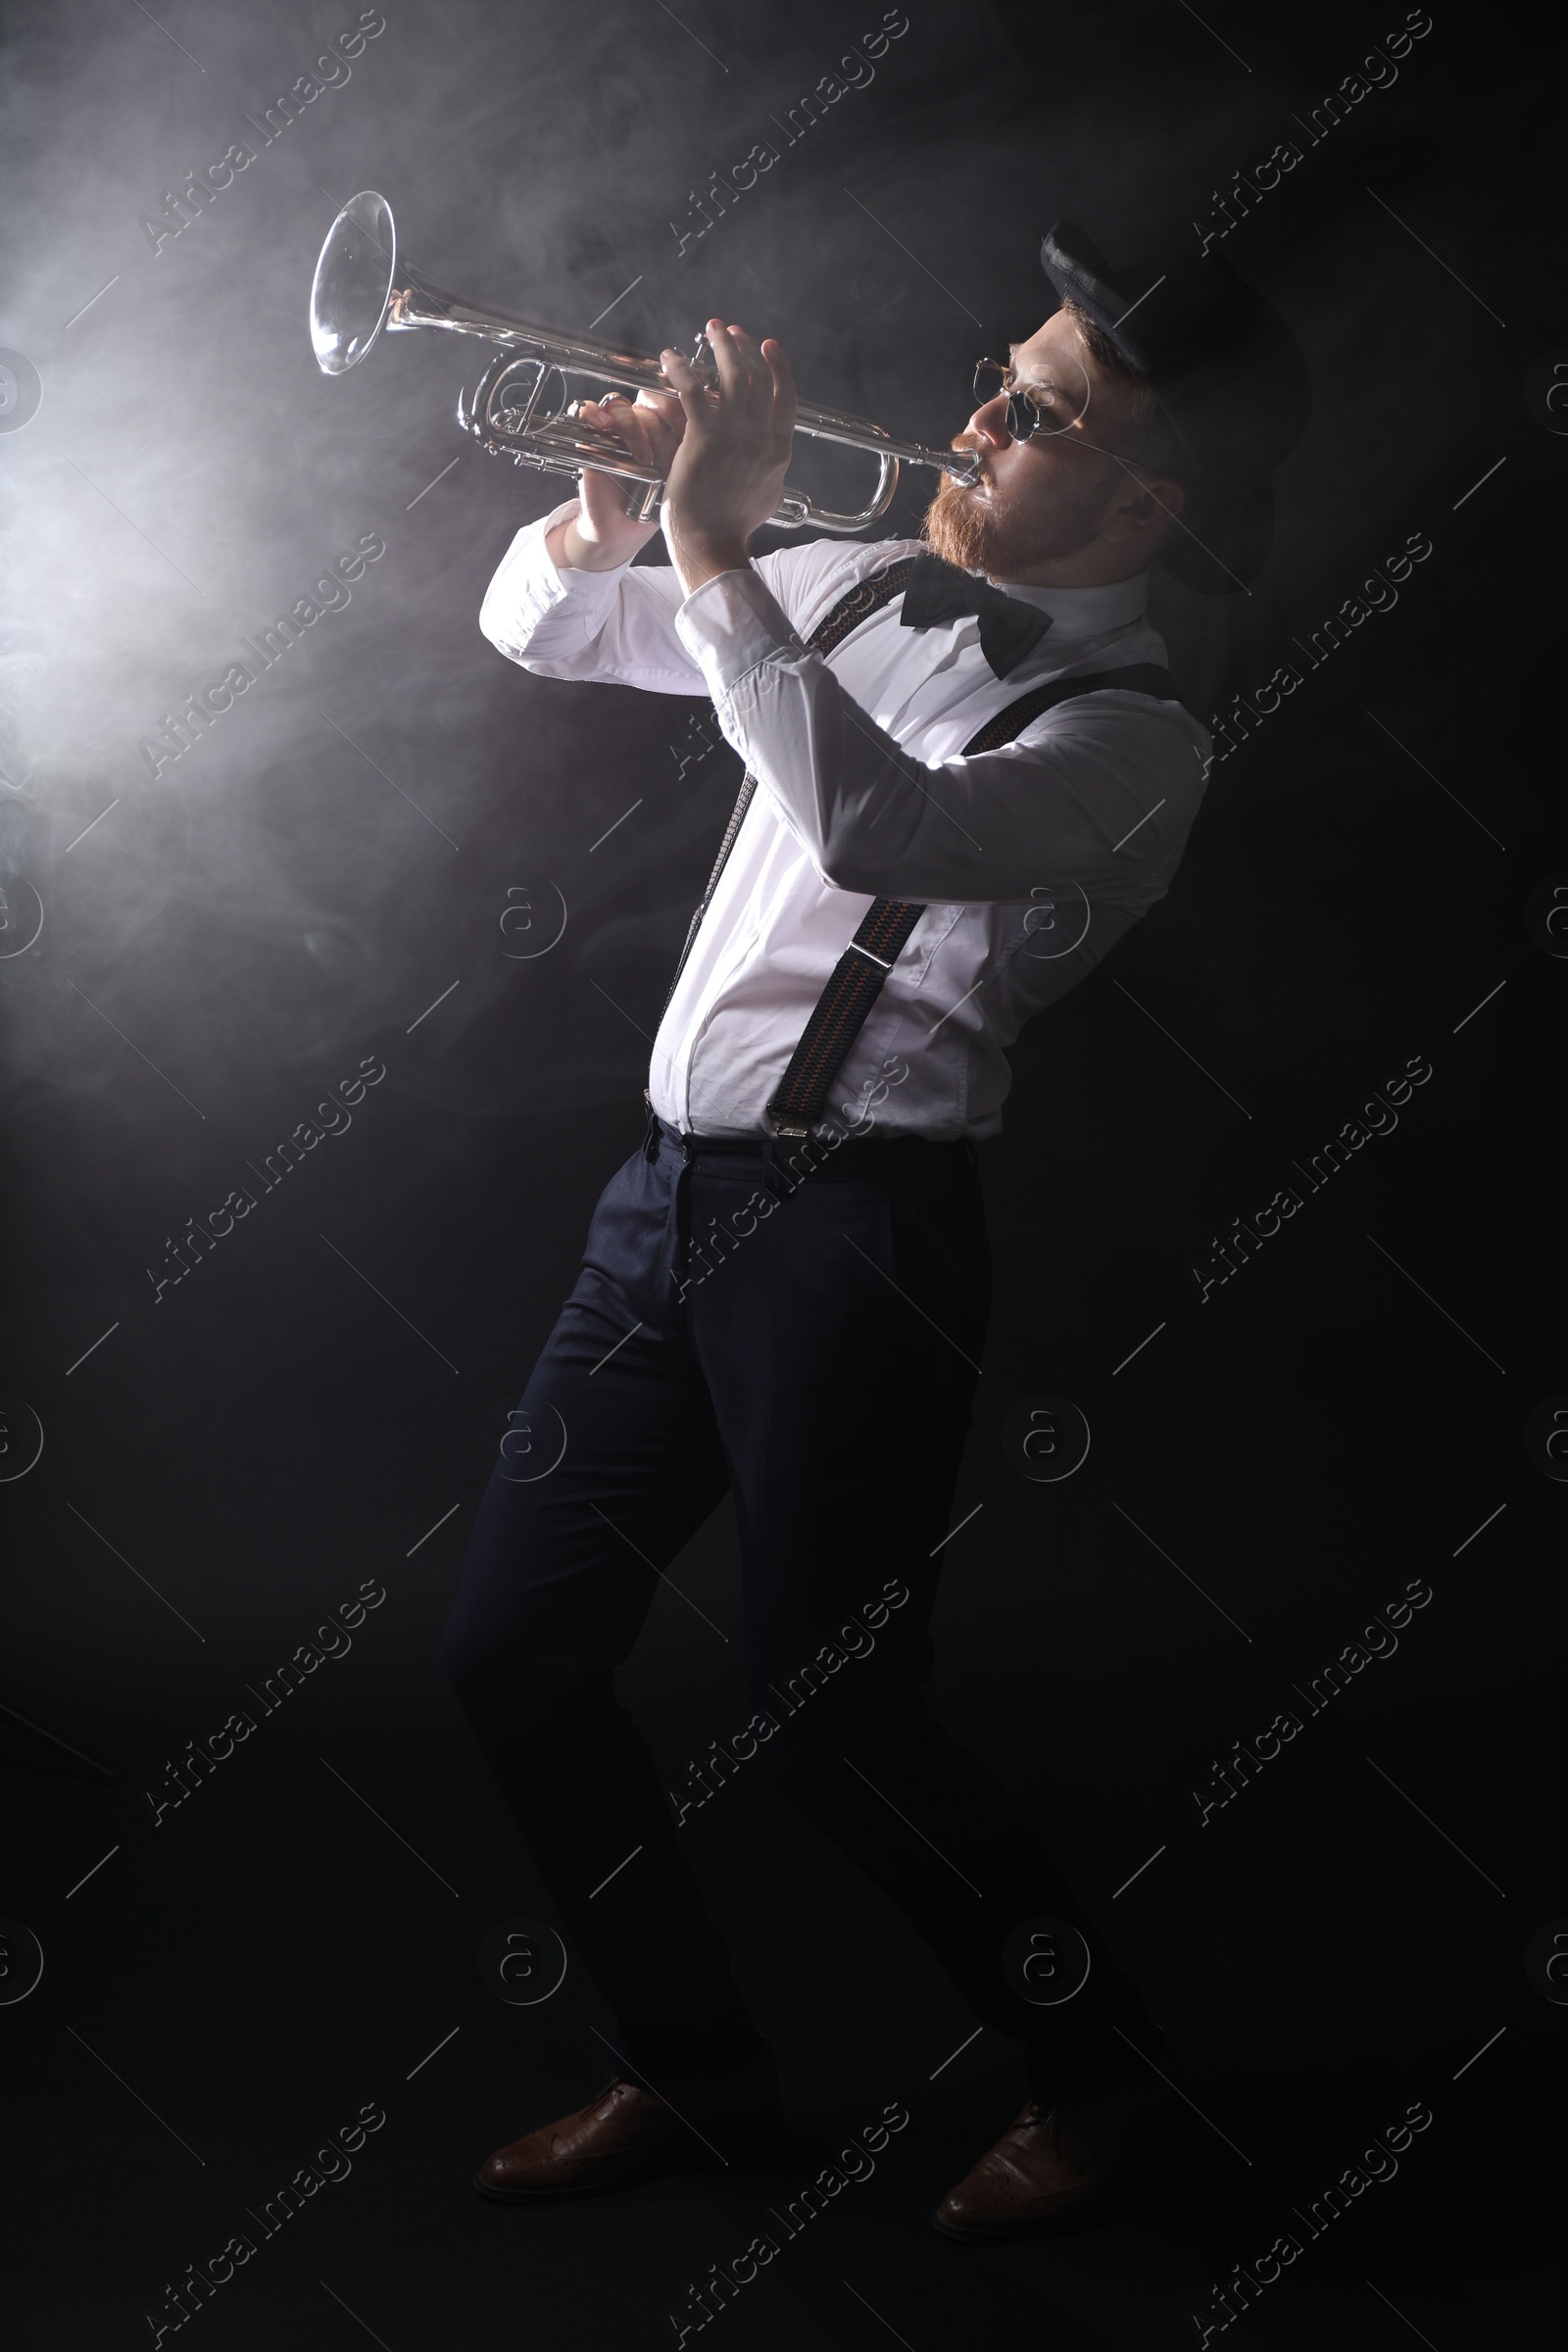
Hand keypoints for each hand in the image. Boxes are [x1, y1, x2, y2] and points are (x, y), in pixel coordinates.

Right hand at [545, 388, 684, 572]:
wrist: (627, 530)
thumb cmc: (659, 503)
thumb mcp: (685, 475)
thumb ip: (698, 449)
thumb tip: (721, 430)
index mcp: (667, 424)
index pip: (676, 395)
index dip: (686, 401)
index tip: (698, 423)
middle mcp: (641, 421)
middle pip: (651, 395)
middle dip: (666, 410)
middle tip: (679, 433)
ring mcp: (616, 428)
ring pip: (623, 406)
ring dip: (635, 427)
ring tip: (645, 458)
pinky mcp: (592, 438)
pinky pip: (588, 411)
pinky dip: (594, 412)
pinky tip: (604, 424)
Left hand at [657, 322, 796, 593]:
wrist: (711, 542)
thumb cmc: (734, 525)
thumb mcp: (768, 495)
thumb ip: (773, 470)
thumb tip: (777, 462)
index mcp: (779, 449)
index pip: (786, 395)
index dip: (777, 365)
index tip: (766, 345)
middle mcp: (762, 437)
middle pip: (759, 377)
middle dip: (745, 346)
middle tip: (730, 330)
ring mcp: (735, 436)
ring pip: (732, 375)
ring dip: (721, 346)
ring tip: (711, 330)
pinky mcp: (704, 438)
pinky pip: (693, 390)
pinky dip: (680, 369)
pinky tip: (669, 358)